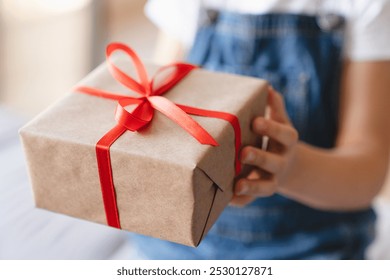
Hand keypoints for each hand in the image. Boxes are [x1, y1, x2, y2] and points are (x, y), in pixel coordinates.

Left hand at [230, 86, 298, 206]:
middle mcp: (282, 162)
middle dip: (260, 158)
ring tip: (237, 185)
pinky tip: (228, 199)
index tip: (255, 122)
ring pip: (266, 187)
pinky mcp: (261, 190)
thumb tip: (268, 87)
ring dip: (252, 187)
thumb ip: (275, 107)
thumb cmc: (277, 139)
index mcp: (287, 142)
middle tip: (244, 153)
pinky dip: (242, 201)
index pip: (285, 135)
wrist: (290, 167)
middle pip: (274, 162)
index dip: (272, 129)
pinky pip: (252, 200)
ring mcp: (273, 179)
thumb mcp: (281, 122)